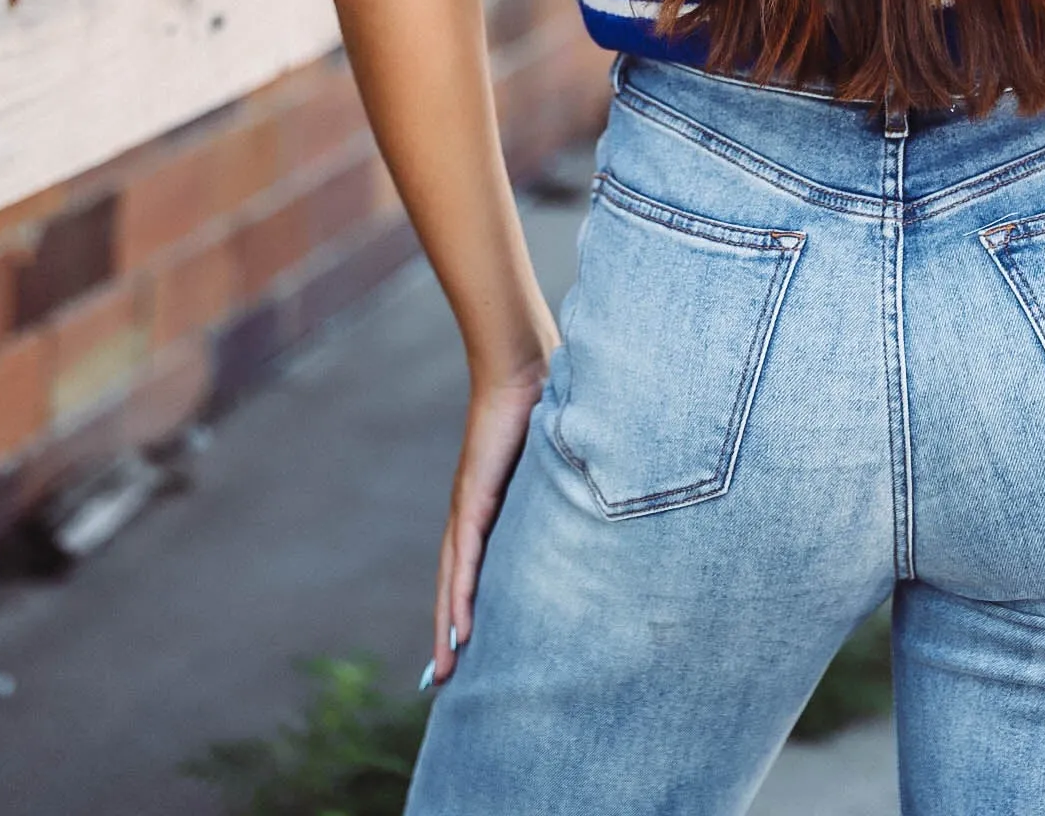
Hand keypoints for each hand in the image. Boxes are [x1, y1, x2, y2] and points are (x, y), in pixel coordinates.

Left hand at [429, 353, 554, 685]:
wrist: (522, 366)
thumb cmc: (543, 401)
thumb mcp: (554, 457)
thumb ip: (563, 479)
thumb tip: (598, 492)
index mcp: (491, 504)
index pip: (474, 563)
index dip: (468, 602)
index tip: (468, 643)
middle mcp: (473, 511)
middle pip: (456, 582)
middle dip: (450, 630)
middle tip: (447, 678)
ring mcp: (470, 506)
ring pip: (455, 579)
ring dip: (450, 625)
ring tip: (448, 669)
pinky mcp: (474, 496)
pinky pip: (467, 557)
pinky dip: (460, 594)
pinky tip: (460, 627)